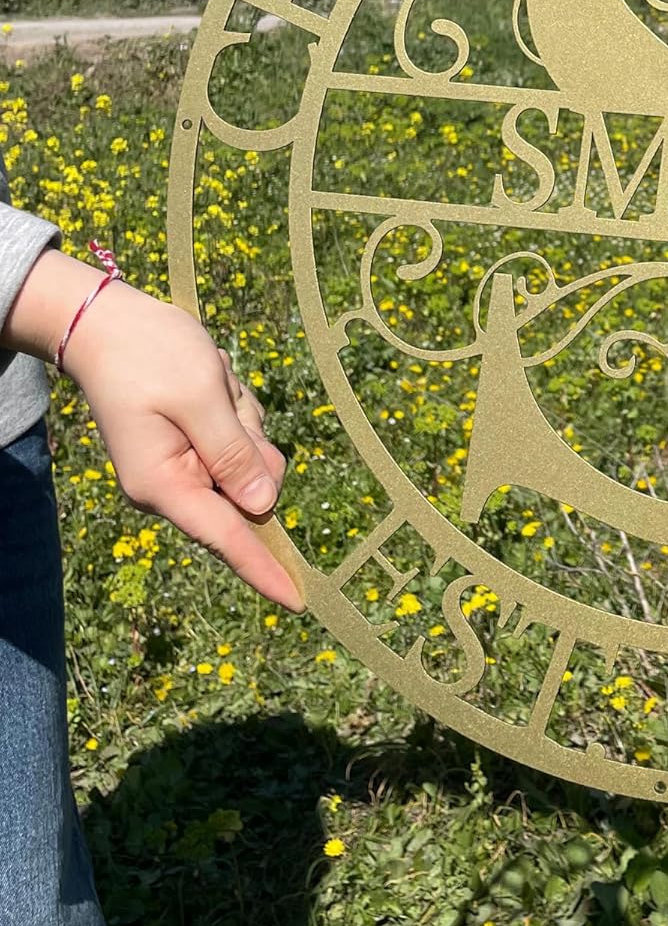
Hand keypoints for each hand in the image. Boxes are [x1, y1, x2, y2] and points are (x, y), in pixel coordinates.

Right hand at [3, 250, 299, 609]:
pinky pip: (241, 436)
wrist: (109, 324)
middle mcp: (174, 487)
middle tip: (220, 395)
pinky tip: (209, 383)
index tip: (299, 601)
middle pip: (252, 486)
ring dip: (241, 415)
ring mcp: (184, 468)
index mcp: (166, 485)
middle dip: (249, 436)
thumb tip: (263, 505)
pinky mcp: (194, 448)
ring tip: (207, 384)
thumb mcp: (200, 398)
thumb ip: (234, 452)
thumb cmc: (150, 355)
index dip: (266, 567)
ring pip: (252, 455)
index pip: (229, 536)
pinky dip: (235, 407)